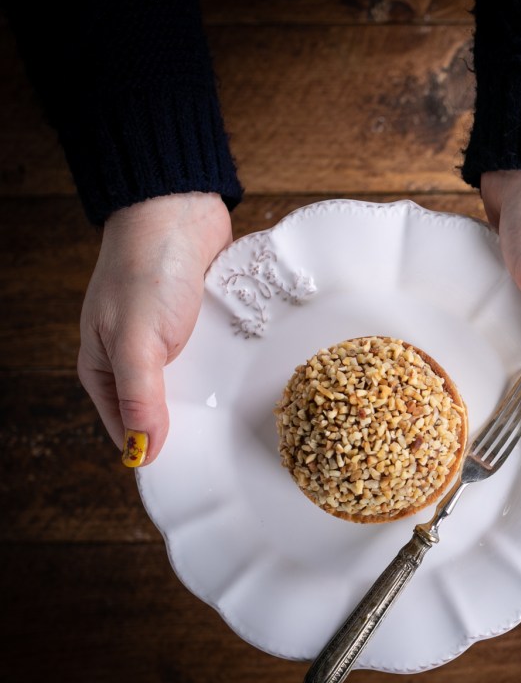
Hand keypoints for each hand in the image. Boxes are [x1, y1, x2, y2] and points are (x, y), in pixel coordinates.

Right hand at [78, 192, 231, 466]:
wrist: (177, 208)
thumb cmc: (147, 269)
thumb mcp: (137, 340)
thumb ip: (140, 396)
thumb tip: (143, 452)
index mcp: (104, 372)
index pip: (130, 432)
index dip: (159, 452)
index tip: (197, 474)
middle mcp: (136, 362)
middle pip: (167, 414)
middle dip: (195, 429)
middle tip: (232, 452)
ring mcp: (171, 344)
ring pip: (197, 388)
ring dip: (218, 400)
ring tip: (249, 422)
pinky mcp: (201, 327)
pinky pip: (217, 361)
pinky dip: (231, 370)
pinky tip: (253, 383)